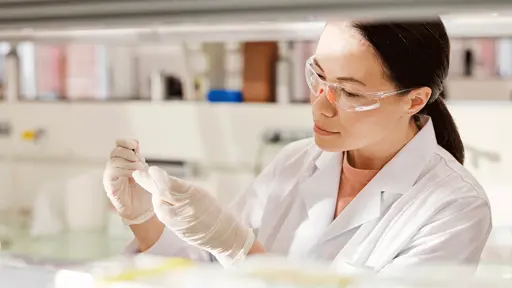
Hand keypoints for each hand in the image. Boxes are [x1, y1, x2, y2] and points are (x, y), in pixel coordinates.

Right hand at [103, 139, 153, 224]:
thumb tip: (135, 144)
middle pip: (116, 151)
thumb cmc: (143, 189)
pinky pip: (113, 172)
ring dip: (129, 163)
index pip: (120, 145)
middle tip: (140, 162)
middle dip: (129, 153)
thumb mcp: (143, 170)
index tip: (136, 145)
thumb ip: (138, 158)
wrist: (142, 208)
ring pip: (114, 160)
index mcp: (123, 160)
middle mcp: (114, 165)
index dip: (127, 142)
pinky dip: (125, 171)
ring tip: (139, 170)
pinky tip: (133, 175)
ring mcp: (110, 174)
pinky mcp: (109, 183)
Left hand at [132, 166, 254, 265]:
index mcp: (194, 195)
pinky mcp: (173, 228)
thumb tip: (160, 181)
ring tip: (150, 183)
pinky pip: (162, 213)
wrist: (221, 234)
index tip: (151, 169)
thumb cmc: (212, 211)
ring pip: (158, 203)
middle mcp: (184, 207)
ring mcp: (177, 219)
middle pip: (161, 193)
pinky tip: (160, 199)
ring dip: (154, 194)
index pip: (171, 184)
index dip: (158, 177)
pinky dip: (159, 204)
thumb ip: (180, 189)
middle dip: (148, 182)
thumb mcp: (200, 194)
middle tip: (137, 173)